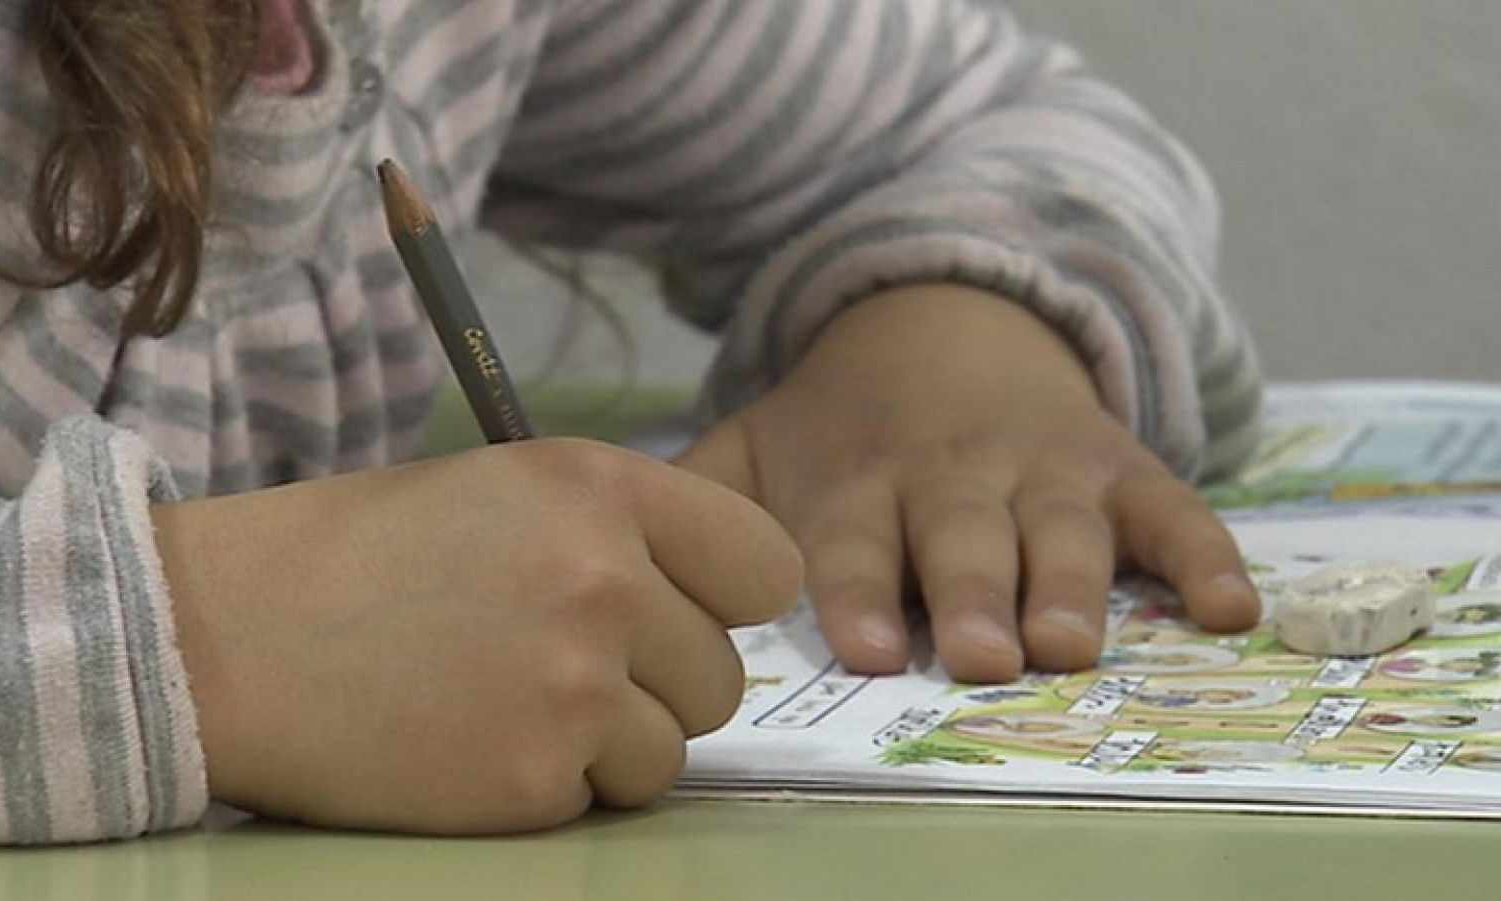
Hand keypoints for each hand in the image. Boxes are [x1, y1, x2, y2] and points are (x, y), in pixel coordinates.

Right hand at [152, 439, 800, 832]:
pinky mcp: (532, 779)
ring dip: (610, 746)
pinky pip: (597, 801)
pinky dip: (547, 787)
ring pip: (671, 753)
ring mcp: (575, 686)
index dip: (730, 600)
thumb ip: (618, 535)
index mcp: (602, 488)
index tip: (686, 614)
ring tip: (509, 706)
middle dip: (659, 686)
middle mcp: (607, 581)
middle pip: (723, 677)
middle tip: (562, 669)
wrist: (225, 631)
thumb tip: (708, 606)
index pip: (768, 566)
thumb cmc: (359, 552)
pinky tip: (471, 744)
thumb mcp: (505, 490)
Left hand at [678, 284, 1258, 682]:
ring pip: (1060, 530)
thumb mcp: (754, 444)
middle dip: (973, 597)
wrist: (939, 318)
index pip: (850, 546)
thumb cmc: (836, 422)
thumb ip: (693, 500)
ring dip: (1070, 584)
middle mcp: (949, 477)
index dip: (858, 596)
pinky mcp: (1114, 462)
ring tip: (1073, 640)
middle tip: (983, 654)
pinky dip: (1203, 554)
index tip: (872, 650)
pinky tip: (1231, 607)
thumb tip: (614, 559)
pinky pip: (1170, 508)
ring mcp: (1040, 467)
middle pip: (961, 542)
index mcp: (856, 483)